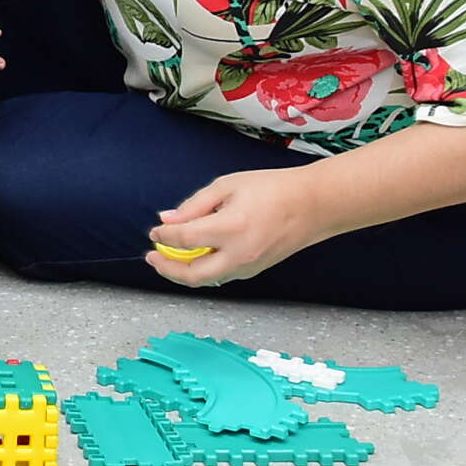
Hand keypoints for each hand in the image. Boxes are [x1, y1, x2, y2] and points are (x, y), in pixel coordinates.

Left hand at [145, 167, 330, 286]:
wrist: (312, 205)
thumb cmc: (272, 189)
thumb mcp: (227, 185)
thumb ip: (194, 205)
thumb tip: (167, 219)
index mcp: (230, 228)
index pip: (183, 240)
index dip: (163, 237)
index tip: (155, 231)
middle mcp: (238, 254)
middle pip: (191, 275)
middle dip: (166, 269)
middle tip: (152, 257)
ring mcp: (248, 267)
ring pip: (206, 280)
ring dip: (184, 272)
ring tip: (171, 256)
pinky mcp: (254, 270)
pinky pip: (221, 275)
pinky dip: (204, 269)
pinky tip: (196, 255)